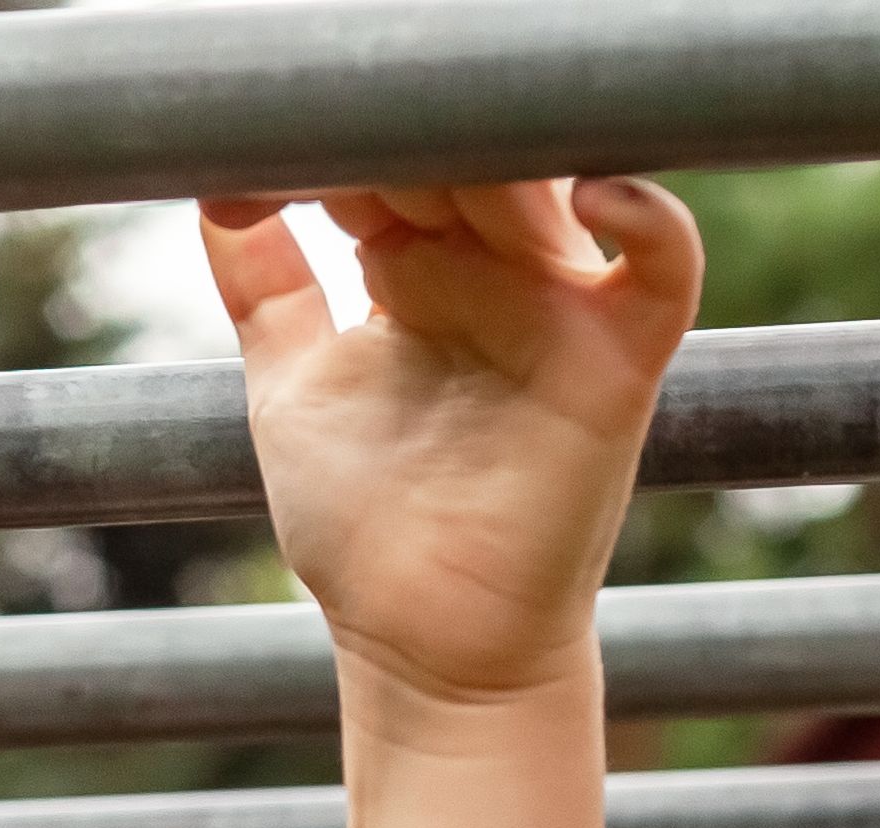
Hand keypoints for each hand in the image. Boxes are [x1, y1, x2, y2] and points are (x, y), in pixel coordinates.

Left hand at [197, 179, 701, 713]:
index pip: (398, 155)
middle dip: (414, 132)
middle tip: (353, 136)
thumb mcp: (290, 381)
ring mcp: (561, 311)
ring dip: (495, 155)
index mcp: (422, 266)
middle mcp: (497, 274)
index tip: (288, 129)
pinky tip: (591, 189)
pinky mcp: (620, 362)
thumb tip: (217, 179)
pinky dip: (647, 215)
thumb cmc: (365, 526)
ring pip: (548, 185)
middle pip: (472, 152)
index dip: (350, 133)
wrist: (422, 646)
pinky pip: (662, 265)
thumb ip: (263, 280)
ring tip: (426, 157)